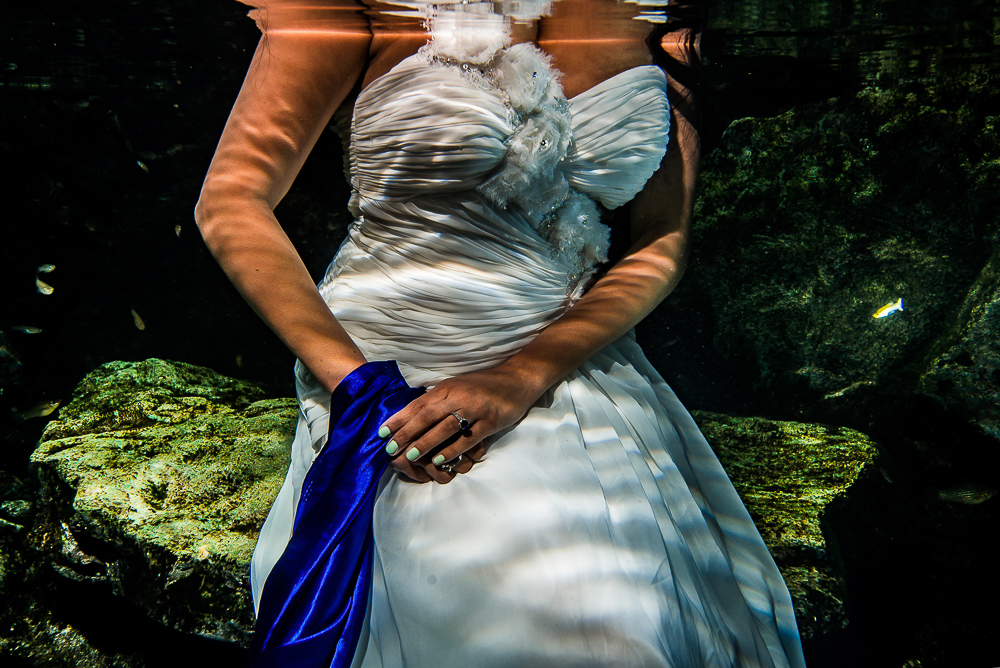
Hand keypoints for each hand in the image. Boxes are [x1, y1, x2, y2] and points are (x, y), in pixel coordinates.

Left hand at [378, 365, 543, 483]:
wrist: (517, 379)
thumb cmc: (482, 385)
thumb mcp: (457, 386)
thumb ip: (437, 399)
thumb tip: (411, 415)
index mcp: (447, 387)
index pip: (418, 404)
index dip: (398, 419)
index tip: (381, 433)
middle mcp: (459, 396)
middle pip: (427, 417)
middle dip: (406, 434)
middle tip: (390, 449)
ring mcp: (475, 409)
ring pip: (445, 428)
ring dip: (426, 443)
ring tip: (410, 456)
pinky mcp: (491, 421)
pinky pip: (468, 438)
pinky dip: (452, 450)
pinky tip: (440, 460)